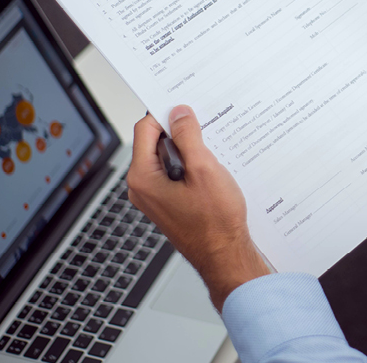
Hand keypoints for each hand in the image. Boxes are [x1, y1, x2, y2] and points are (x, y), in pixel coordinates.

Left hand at [127, 106, 269, 310]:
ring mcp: (154, 196)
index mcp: (143, 177)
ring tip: (212, 158)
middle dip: (181, 133)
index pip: (145, 128)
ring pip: (168, 157)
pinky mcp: (168, 202)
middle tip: (206, 132)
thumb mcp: (204, 169)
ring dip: (189, 151)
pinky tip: (211, 173)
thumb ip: (188, 136)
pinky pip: (175, 173)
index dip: (167, 115)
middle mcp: (142, 186)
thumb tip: (178, 113)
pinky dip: (191, 167)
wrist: (225, 255)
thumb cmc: (215, 222)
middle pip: (155, 141)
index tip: (188, 110)